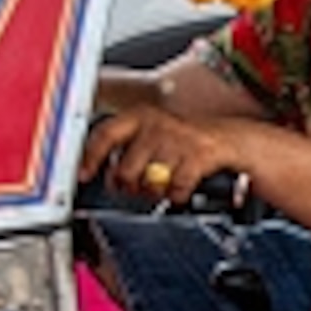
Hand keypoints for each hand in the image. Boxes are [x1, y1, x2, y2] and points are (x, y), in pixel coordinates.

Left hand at [84, 104, 237, 206]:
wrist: (226, 137)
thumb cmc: (181, 138)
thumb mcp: (149, 131)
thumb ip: (123, 148)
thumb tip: (102, 173)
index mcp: (140, 116)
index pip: (105, 134)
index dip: (91, 157)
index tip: (84, 175)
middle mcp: (157, 125)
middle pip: (125, 168)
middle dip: (127, 185)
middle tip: (133, 188)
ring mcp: (178, 139)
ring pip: (149, 181)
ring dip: (152, 192)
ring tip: (158, 186)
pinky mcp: (198, 155)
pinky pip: (176, 187)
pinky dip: (176, 194)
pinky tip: (178, 188)